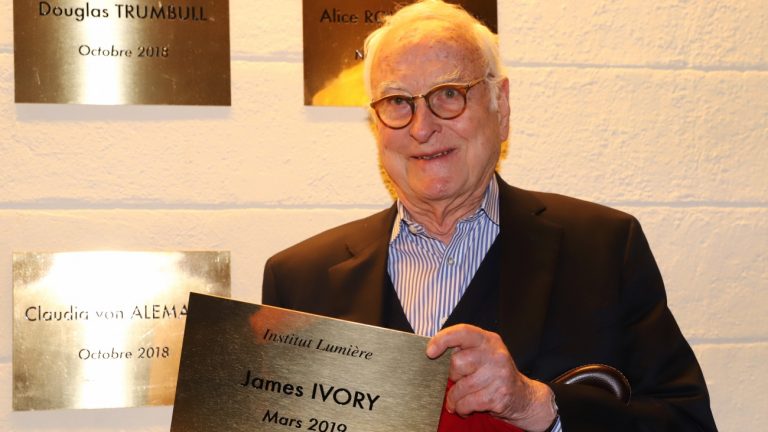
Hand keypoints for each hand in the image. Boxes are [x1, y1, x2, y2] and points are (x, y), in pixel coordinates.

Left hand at [426, 324, 556, 431]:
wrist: (522, 396)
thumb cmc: (494, 374)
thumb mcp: (483, 355)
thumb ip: (463, 350)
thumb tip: (433, 354)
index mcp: (488, 340)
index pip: (463, 332)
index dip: (443, 339)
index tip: (430, 351)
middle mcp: (496, 354)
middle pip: (457, 363)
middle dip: (453, 376)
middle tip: (459, 381)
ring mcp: (499, 375)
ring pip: (460, 387)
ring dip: (454, 398)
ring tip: (458, 399)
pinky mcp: (499, 395)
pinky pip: (467, 403)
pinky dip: (462, 408)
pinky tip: (467, 408)